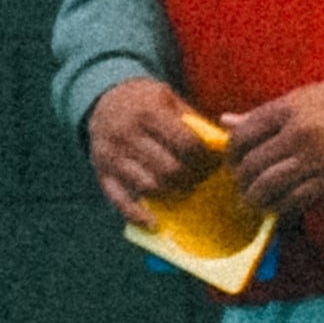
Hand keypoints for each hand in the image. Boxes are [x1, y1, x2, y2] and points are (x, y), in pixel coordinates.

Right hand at [83, 77, 216, 222]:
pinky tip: (153, 223)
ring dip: (170, 193)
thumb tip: (222, 147)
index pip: (186, 145)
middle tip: (199, 177)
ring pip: (149, 187)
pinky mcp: (101, 172)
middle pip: (170, 169)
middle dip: (191, 178)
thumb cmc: (145, 102)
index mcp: (148, 113)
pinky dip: (137, 215)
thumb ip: (192, 122)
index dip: (205, 158)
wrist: (102, 100)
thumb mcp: (168, 99)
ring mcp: (111, 156)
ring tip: (181, 188)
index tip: (213, 162)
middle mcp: (127, 135)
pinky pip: (119, 201)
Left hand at [220, 77, 323, 218]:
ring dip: (254, 197)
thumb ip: (262, 114)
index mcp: (287, 109)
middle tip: (239, 183)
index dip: (230, 151)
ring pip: (269, 184)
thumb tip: (224, 121)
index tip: (232, 159)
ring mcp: (314, 159)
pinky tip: (274, 207)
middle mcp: (298, 134)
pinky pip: (294, 199)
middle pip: (252, 162)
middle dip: (239, 178)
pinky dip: (279, 207)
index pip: (243, 133)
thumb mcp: (301, 98)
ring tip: (251, 200)